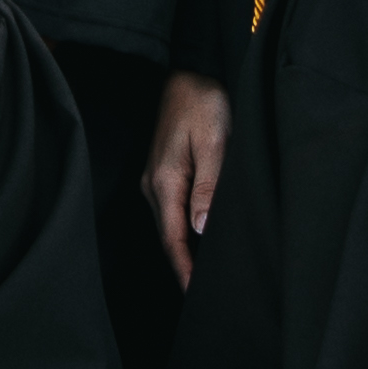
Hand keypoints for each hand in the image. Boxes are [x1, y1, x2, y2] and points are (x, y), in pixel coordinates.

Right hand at [147, 74, 234, 287]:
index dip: (185, 270)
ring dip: (183, 252)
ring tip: (202, 278)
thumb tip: (201, 228)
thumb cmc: (203, 102)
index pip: (173, 239)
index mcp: (164, 181)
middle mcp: (153, 185)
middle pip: (167, 238)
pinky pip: (170, 212)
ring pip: (168, 227)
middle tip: (206, 297)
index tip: (197, 296)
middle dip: (184, 268)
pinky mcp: (162, 173)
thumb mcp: (214, 141)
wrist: (187, 71)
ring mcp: (154, 180)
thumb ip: (209, 186)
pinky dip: (182, 233)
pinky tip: (196, 242)